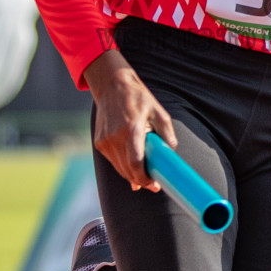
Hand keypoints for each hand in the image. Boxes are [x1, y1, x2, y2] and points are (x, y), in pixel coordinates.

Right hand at [83, 49, 176, 192]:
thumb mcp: (159, 112)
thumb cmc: (138, 98)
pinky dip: (122, 166)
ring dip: (131, 176)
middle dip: (140, 181)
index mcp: (132, 129)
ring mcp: (105, 140)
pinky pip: (113, 161)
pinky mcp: (99, 142)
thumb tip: (171, 154)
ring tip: (144, 177)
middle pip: (127, 170)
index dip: (145, 178)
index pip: (135, 163)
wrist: (112, 85)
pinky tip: (131, 166)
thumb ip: (167, 134)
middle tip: (153, 185)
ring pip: (119, 168)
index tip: (154, 184)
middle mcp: (115, 137)